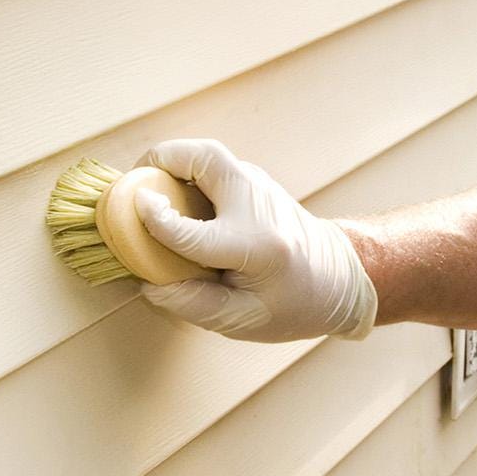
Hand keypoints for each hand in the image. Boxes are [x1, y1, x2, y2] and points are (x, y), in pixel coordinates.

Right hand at [131, 138, 378, 342]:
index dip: (158, 222)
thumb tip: (149, 285)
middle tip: (136, 181)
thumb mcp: (246, 321)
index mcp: (257, 248)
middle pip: (206, 159)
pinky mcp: (255, 181)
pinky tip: (172, 196)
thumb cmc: (294, 305)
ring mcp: (259, 187)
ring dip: (172, 162)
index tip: (134, 209)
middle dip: (163, 159)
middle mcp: (258, 207)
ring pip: (208, 154)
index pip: (195, 233)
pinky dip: (185, 171)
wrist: (341, 277)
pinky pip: (212, 165)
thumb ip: (195, 305)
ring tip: (148, 187)